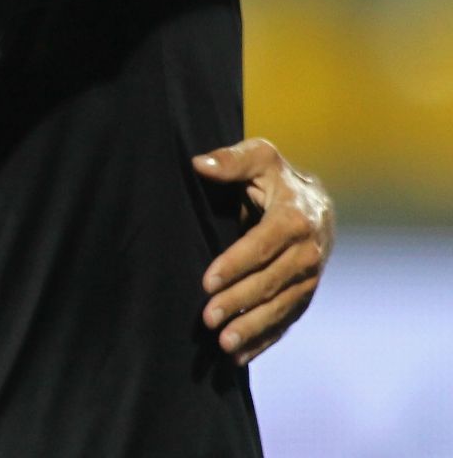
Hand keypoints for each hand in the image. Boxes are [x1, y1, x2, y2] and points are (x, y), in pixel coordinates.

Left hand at [195, 137, 333, 364]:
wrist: (313, 201)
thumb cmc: (274, 176)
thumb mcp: (258, 158)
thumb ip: (231, 160)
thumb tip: (199, 164)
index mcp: (296, 216)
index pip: (263, 244)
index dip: (236, 264)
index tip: (207, 282)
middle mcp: (309, 250)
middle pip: (272, 281)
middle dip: (240, 301)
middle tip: (207, 318)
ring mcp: (311, 275)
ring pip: (282, 306)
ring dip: (254, 327)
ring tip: (224, 345)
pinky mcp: (306, 292)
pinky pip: (288, 319)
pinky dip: (266, 339)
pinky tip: (241, 356)